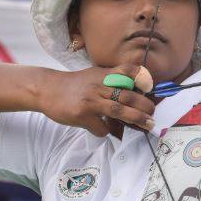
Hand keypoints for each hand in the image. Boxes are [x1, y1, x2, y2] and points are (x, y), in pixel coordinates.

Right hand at [39, 64, 155, 136]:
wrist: (47, 89)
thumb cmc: (76, 85)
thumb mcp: (96, 75)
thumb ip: (114, 81)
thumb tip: (138, 92)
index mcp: (105, 75)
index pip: (128, 70)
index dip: (141, 77)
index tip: (150, 86)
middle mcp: (99, 86)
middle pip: (128, 95)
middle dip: (144, 105)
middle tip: (153, 113)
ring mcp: (90, 100)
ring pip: (119, 110)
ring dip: (136, 119)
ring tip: (148, 124)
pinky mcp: (82, 115)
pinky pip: (101, 127)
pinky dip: (107, 131)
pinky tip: (106, 129)